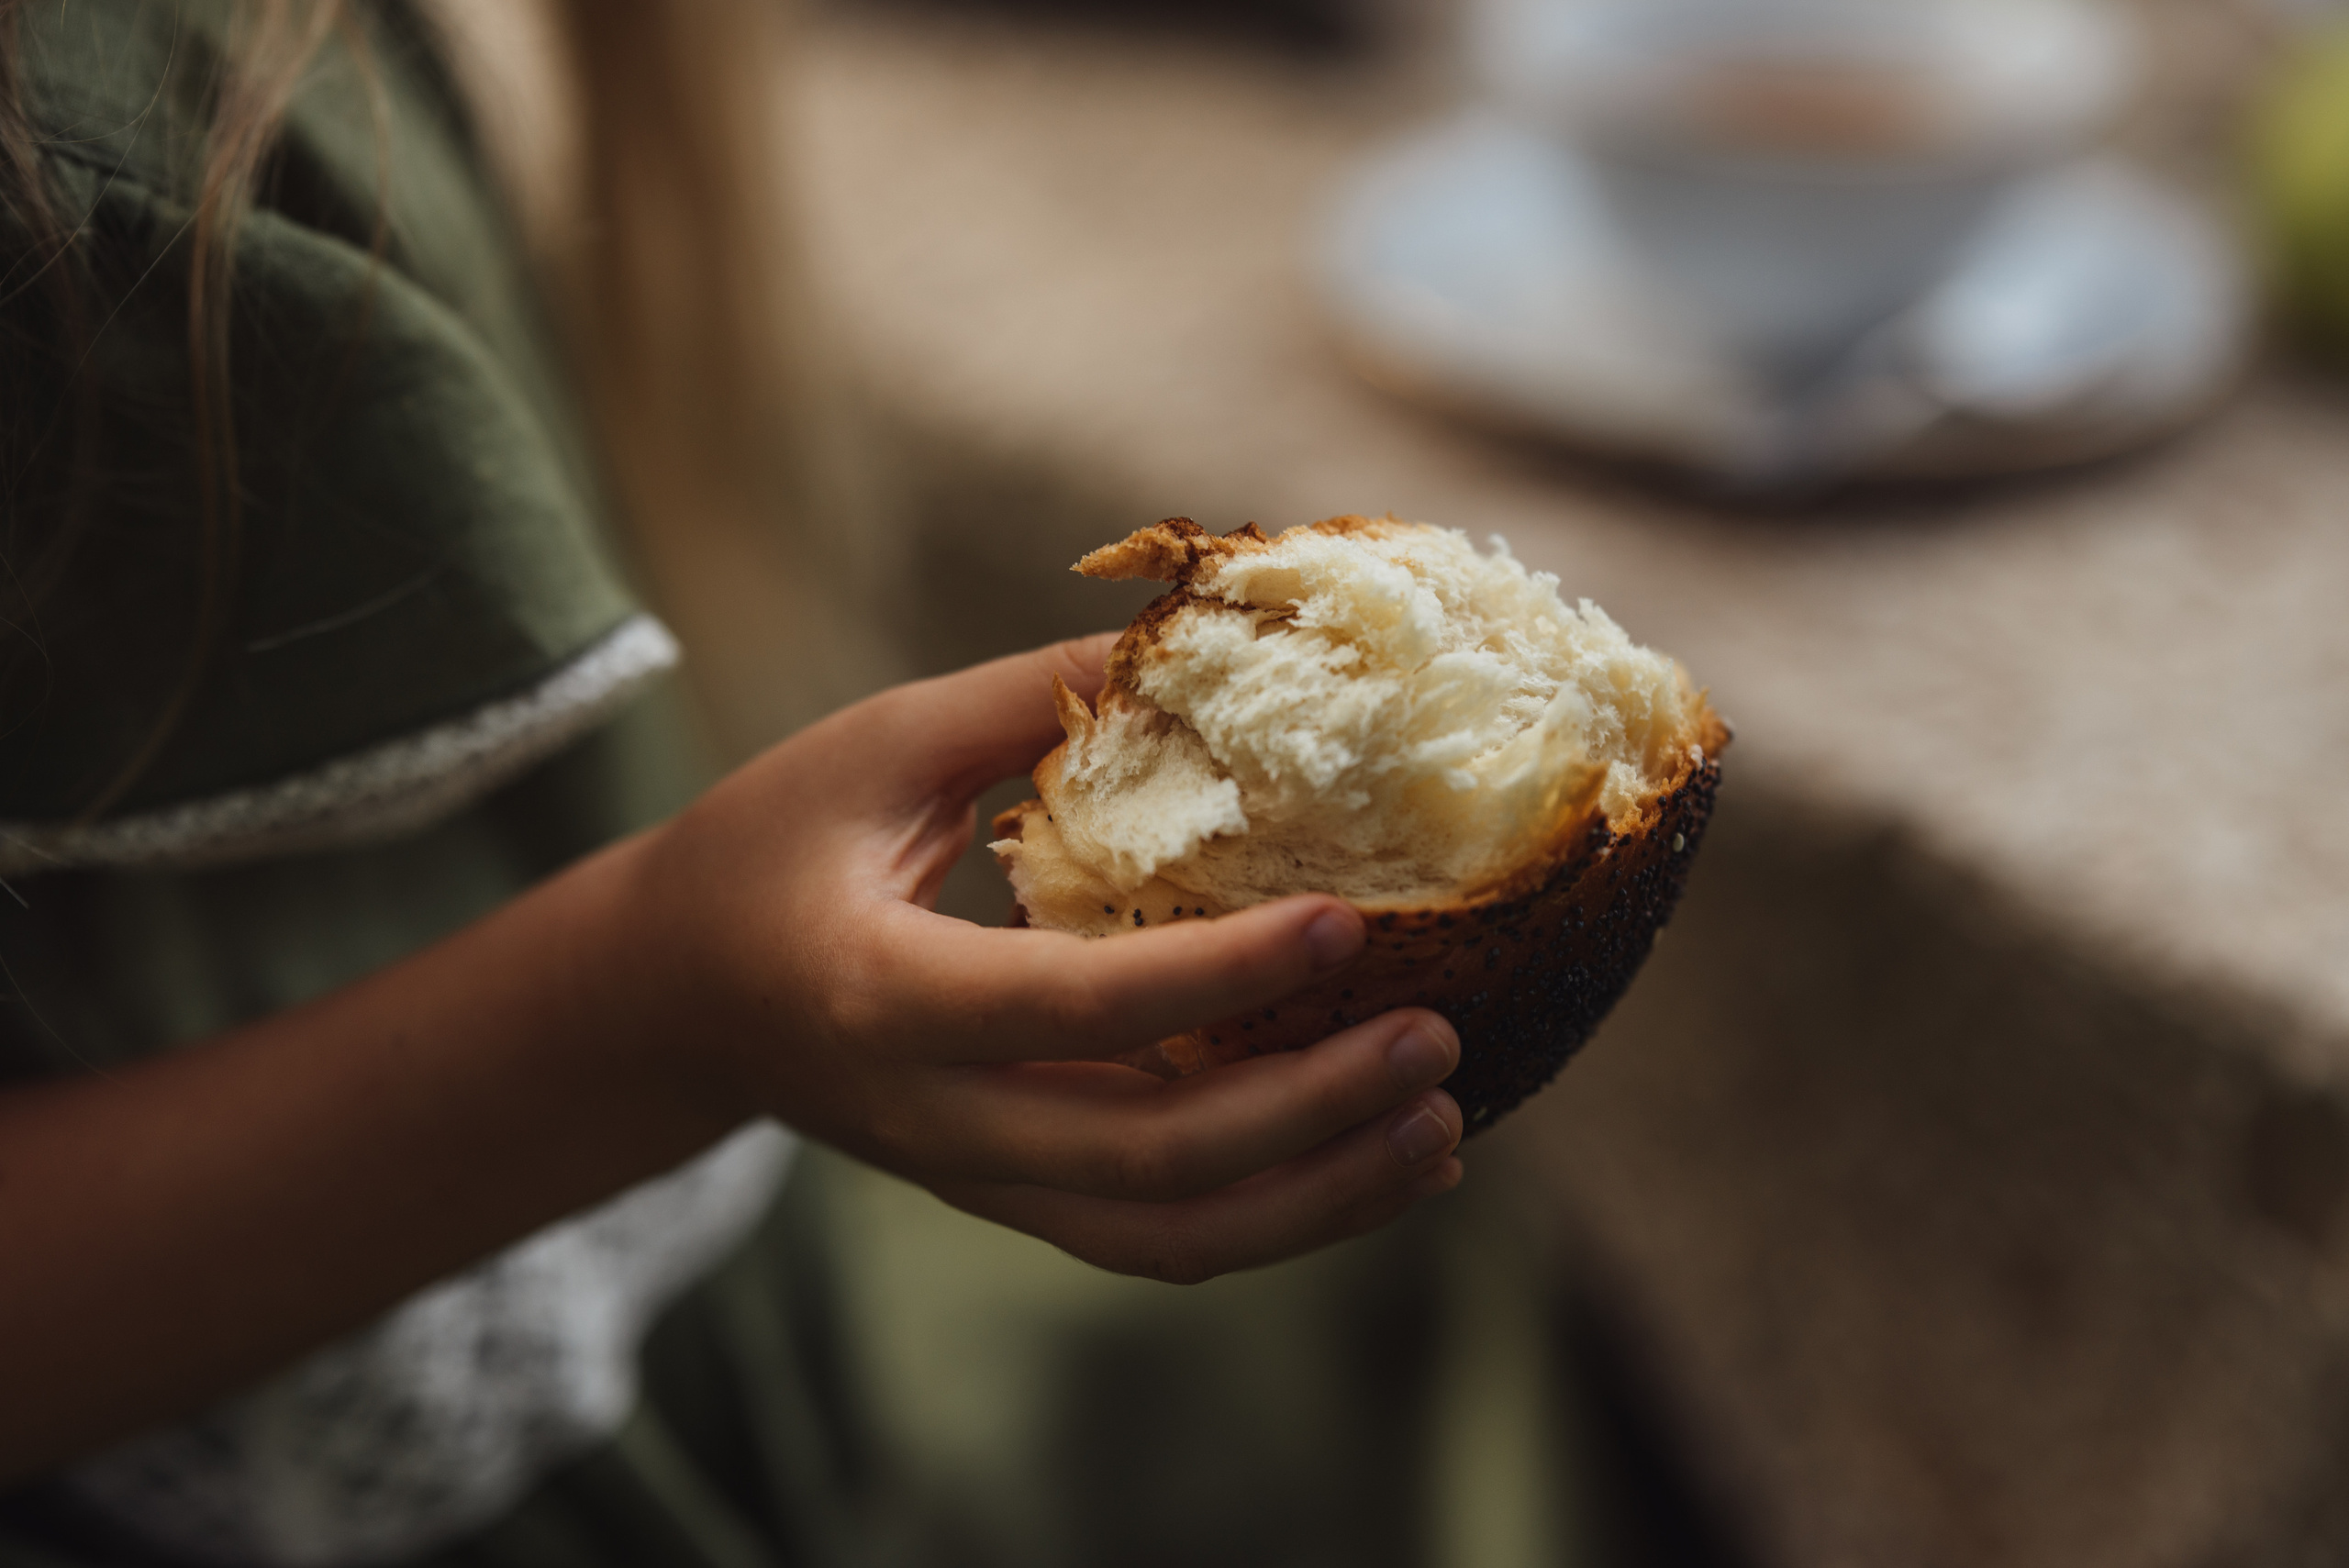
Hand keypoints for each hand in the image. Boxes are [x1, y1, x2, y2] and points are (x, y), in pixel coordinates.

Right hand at [625, 635, 1465, 1281]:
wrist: (673, 1000)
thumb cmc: (767, 849)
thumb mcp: (870, 749)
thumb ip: (1019, 700)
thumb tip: (1185, 636)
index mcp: (879, 997)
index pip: (1071, 1006)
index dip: (1216, 975)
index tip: (1345, 920)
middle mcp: (933, 1118)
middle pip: (1145, 1161)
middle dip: (1306, 1114)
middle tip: (1435, 1037)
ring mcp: (974, 1177)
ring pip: (1166, 1236)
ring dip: (1315, 1198)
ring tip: (1440, 1127)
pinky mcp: (1012, 1195)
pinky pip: (1157, 1237)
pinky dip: (1276, 1213)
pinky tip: (1373, 1159)